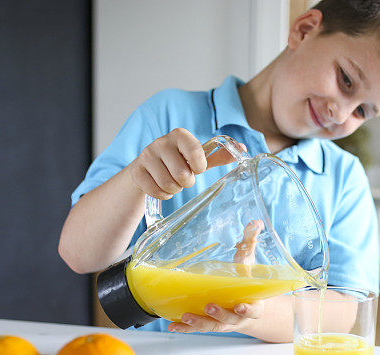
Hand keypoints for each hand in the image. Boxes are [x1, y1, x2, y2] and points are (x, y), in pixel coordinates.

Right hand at [127, 128, 243, 199]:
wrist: (145, 168)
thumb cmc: (177, 161)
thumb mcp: (197, 158)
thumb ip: (218, 155)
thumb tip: (242, 149)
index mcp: (179, 135)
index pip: (196, 153)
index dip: (199, 166)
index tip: (197, 168)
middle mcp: (161, 142)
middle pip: (183, 174)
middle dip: (186, 182)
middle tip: (183, 178)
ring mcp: (146, 156)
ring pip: (169, 184)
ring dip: (174, 189)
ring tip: (173, 182)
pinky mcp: (136, 171)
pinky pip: (155, 191)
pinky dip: (162, 194)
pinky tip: (161, 187)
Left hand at [167, 220, 265, 334]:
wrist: (247, 305)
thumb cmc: (247, 281)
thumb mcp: (250, 262)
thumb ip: (251, 243)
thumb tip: (256, 222)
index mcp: (252, 304)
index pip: (253, 309)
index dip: (247, 309)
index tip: (241, 306)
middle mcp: (237, 317)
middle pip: (229, 319)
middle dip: (219, 314)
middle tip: (209, 306)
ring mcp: (222, 323)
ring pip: (211, 326)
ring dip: (199, 322)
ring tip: (186, 316)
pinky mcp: (209, 324)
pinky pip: (196, 328)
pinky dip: (185, 327)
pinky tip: (173, 325)